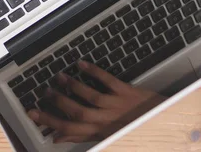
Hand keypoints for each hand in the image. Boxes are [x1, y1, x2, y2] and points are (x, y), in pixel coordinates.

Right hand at [28, 61, 166, 143]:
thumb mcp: (107, 137)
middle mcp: (107, 120)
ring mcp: (117, 105)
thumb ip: (82, 135)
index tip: (33, 114)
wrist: (167, 125)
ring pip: (90, 96)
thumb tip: (58, 137)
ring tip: (59, 77)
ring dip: (72, 86)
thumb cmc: (135, 132)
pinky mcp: (128, 92)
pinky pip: (108, 81)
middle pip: (76, 112)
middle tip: (44, 93)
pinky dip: (94, 71)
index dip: (50, 122)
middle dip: (58, 103)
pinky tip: (81, 63)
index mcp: (101, 132)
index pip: (69, 129)